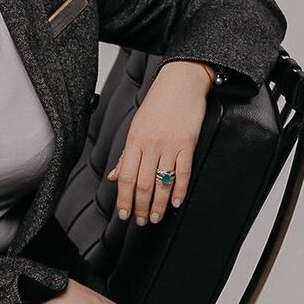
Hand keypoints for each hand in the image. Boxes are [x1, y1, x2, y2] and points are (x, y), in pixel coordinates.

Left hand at [106, 60, 210, 226]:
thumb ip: (126, 154)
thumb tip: (115, 177)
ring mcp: (170, 144)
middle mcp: (150, 144)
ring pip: (162, 182)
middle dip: (140, 206)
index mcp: (134, 140)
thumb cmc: (158, 103)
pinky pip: (183, 172)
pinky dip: (180, 190)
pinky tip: (176, 203)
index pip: (126, 176)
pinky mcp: (188, 143)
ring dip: (158, 204)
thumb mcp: (136, 126)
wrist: (181, 81)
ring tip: (155, 217)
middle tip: (140, 221)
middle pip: (143, 183)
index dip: (124, 198)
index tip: (124, 214)